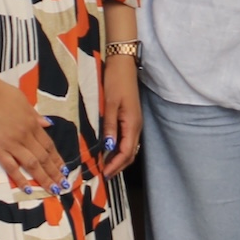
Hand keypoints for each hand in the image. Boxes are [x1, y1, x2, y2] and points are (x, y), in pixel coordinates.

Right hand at [0, 70, 65, 192]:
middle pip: (44, 157)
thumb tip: (48, 124)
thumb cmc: (2, 93)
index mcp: (33, 123)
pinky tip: (27, 188)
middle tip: (63, 185)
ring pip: (32, 164)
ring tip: (52, 189)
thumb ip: (36, 116)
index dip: (57, 159)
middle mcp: (26, 135)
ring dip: (43, 178)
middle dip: (55, 172)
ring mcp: (12, 142)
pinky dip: (20, 178)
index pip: (49, 145)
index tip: (64, 170)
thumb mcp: (24, 102)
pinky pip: (11, 166)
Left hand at [101, 53, 142, 175]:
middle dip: (118, 166)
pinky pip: (127, 139)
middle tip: (103, 175)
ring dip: (119, 159)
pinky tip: (108, 150)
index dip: (115, 166)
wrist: (123, 64)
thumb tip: (108, 148)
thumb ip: (109, 127)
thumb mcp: (110, 105)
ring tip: (104, 166)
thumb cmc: (116, 82)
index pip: (126, 152)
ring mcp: (135, 121)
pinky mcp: (131, 118)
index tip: (103, 175)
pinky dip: (119, 149)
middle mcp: (136, 125)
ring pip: (129, 147)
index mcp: (132, 123)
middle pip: (130, 153)